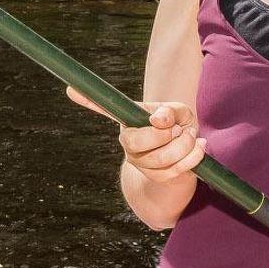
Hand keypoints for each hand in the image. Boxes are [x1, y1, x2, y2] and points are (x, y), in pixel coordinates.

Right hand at [65, 87, 206, 184]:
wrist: (187, 156)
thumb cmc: (179, 126)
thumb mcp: (179, 112)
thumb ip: (170, 111)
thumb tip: (158, 119)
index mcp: (129, 121)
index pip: (104, 109)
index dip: (87, 100)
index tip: (70, 89)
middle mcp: (128, 143)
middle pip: (136, 141)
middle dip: (165, 134)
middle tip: (178, 128)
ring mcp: (140, 163)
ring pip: (162, 157)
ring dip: (185, 144)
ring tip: (190, 137)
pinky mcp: (157, 178)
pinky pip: (176, 169)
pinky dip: (193, 157)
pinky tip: (198, 148)